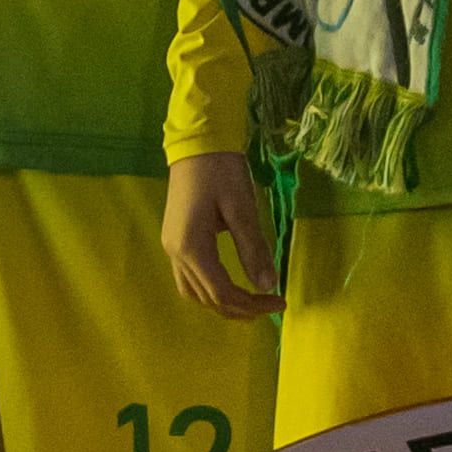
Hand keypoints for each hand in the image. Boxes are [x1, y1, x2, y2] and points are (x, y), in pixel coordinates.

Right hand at [161, 154, 282, 320]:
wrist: (196, 143)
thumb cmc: (221, 171)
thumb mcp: (242, 209)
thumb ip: (254, 249)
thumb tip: (269, 285)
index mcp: (191, 246)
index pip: (221, 292)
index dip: (251, 304)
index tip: (280, 302)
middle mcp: (175, 252)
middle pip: (206, 298)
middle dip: (239, 309)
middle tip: (271, 305)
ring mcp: (171, 246)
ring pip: (194, 292)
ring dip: (222, 302)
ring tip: (251, 302)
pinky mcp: (174, 239)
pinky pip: (189, 277)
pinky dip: (210, 289)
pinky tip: (229, 284)